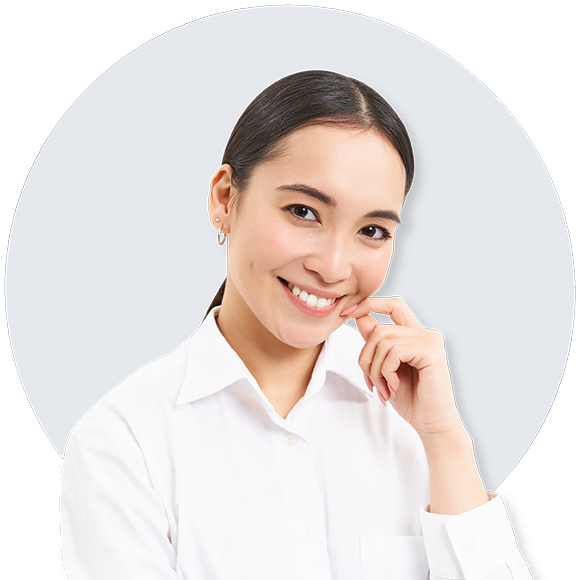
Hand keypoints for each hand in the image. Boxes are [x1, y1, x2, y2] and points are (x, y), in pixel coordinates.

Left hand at [342, 296, 462, 440]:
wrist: (431, 424)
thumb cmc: (411, 399)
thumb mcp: (385, 368)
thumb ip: (376, 344)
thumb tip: (361, 317)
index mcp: (415, 335)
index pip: (393, 305)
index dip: (369, 304)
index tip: (347, 312)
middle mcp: (425, 333)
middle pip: (379, 329)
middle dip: (367, 358)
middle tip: (372, 383)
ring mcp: (430, 340)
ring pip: (383, 340)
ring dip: (376, 369)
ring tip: (384, 389)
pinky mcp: (432, 351)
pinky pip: (394, 352)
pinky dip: (386, 371)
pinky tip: (395, 386)